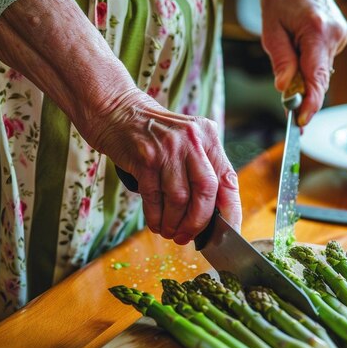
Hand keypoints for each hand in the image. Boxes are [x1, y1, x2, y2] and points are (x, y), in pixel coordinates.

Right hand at [86, 88, 241, 244]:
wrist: (116, 111)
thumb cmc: (153, 134)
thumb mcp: (185, 141)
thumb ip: (201, 168)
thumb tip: (213, 216)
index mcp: (208, 137)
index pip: (228, 179)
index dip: (231, 211)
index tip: (227, 233)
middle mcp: (191, 140)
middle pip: (206, 191)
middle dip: (198, 221)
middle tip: (188, 237)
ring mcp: (168, 148)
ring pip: (179, 199)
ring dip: (174, 222)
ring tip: (168, 231)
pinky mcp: (145, 158)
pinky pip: (154, 198)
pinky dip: (155, 217)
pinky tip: (155, 223)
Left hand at [260, 0, 346, 124]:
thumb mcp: (269, 30)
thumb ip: (280, 61)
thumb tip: (285, 89)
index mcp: (316, 31)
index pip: (317, 76)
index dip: (310, 102)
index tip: (302, 120)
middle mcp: (334, 34)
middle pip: (320, 78)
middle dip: (305, 96)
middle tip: (289, 111)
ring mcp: (340, 36)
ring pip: (321, 72)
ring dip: (304, 76)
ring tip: (287, 49)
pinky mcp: (339, 37)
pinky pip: (322, 62)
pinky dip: (310, 65)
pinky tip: (298, 48)